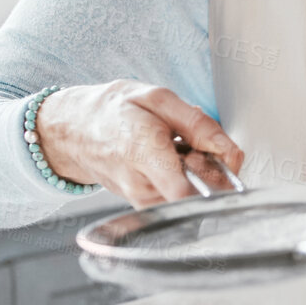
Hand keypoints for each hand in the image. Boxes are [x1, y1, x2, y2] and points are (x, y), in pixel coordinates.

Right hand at [34, 81, 243, 206]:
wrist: (76, 130)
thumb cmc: (115, 111)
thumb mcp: (159, 98)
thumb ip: (199, 124)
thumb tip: (230, 151)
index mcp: (144, 151)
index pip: (186, 193)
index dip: (218, 181)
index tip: (226, 161)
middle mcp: (141, 184)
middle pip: (198, 195)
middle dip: (214, 171)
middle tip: (200, 145)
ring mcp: (140, 199)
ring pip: (192, 198)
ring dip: (201, 176)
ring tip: (182, 150)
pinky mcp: (144, 206)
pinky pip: (179, 200)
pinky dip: (188, 181)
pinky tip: (175, 162)